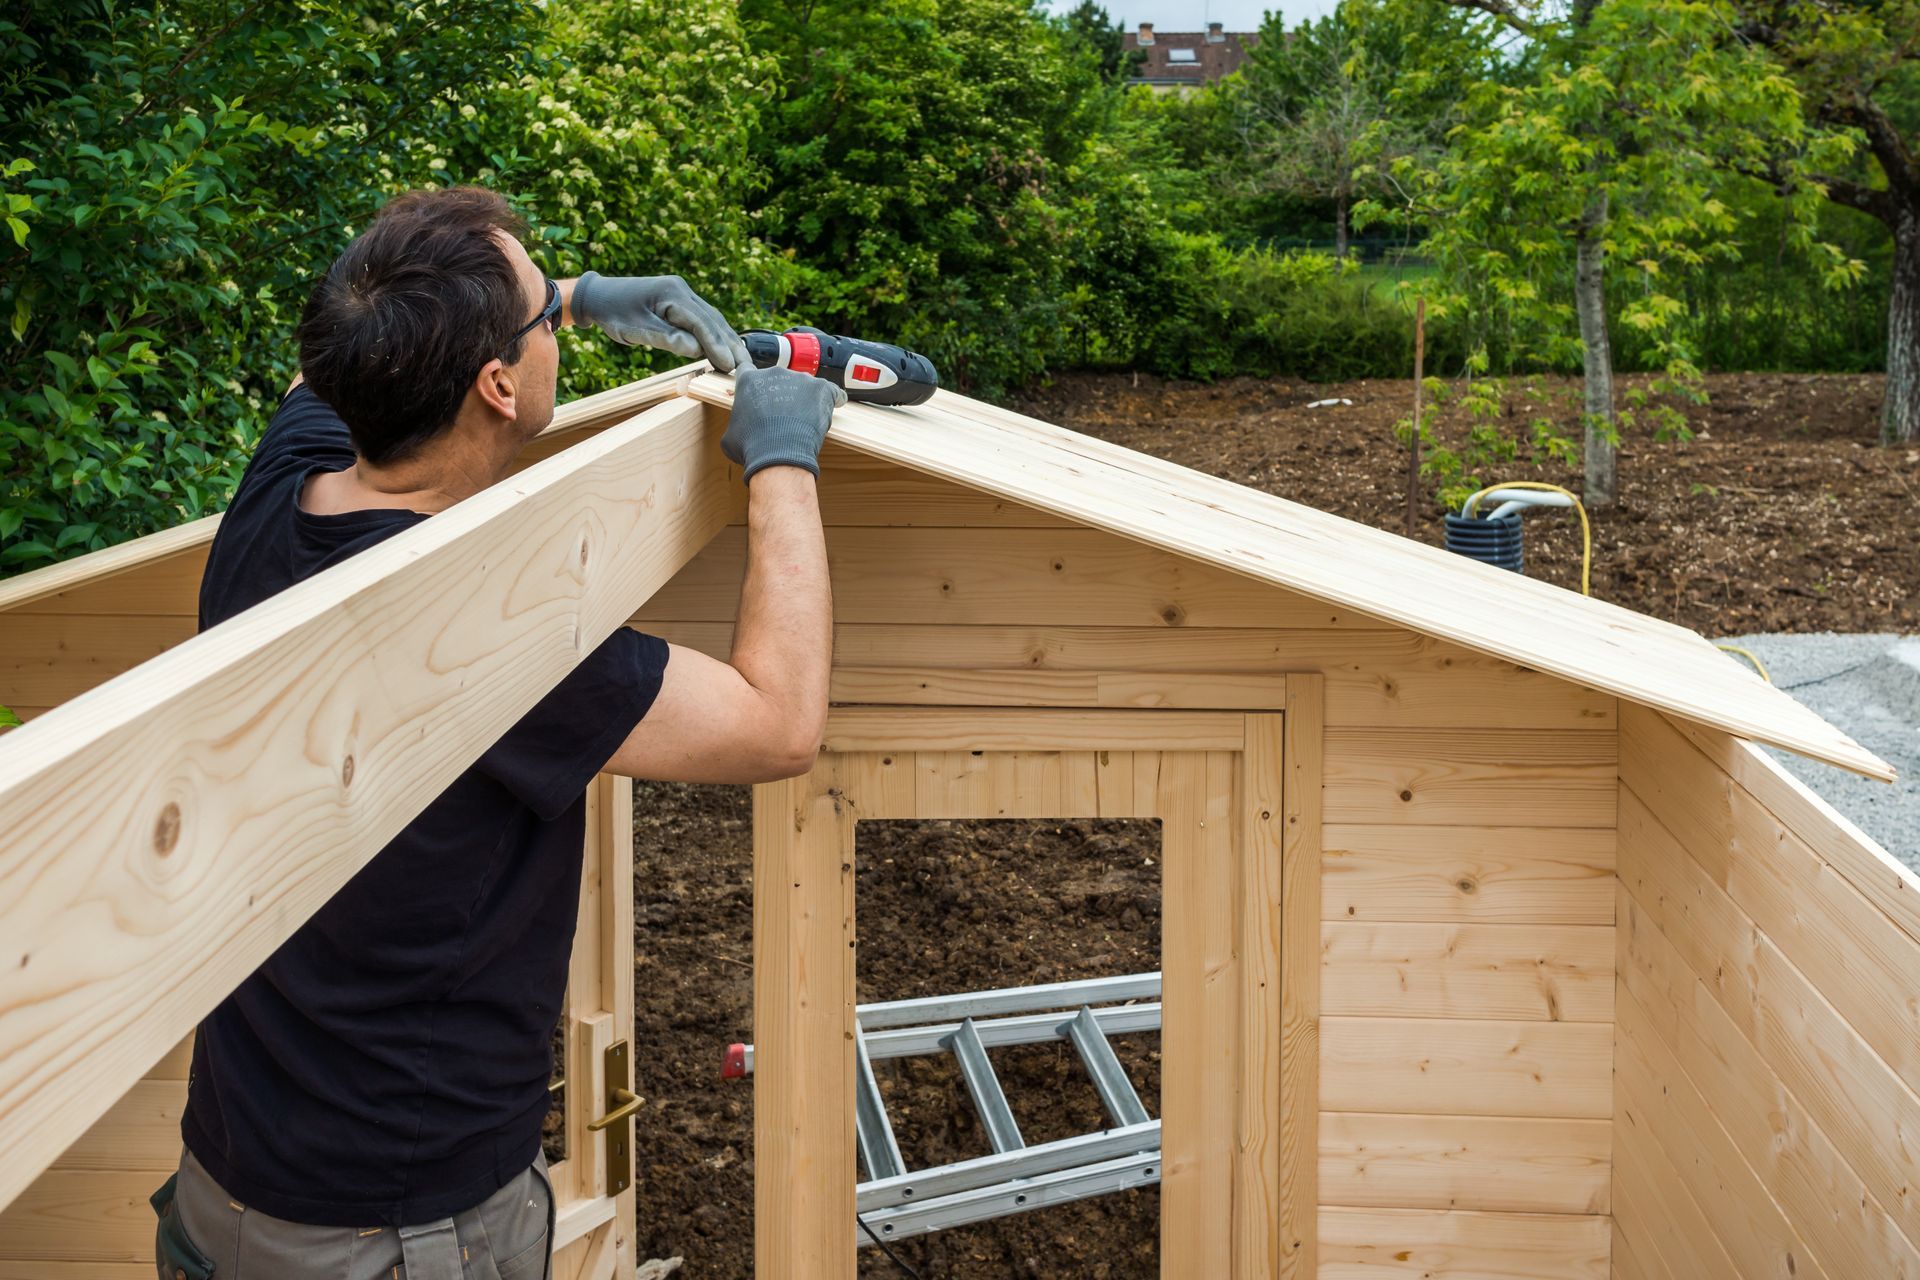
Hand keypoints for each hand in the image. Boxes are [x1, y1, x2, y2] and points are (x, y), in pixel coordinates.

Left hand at [570, 272, 749, 372]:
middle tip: (745, 367)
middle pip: (712, 319)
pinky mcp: (680, 301)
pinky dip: (715, 334)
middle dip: (729, 343)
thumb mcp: (636, 329)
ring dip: (726, 339)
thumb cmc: (614, 313)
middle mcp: (682, 290)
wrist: (600, 296)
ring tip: (741, 360)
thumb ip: (666, 338)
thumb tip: (696, 349)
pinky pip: (703, 319)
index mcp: (672, 294)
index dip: (717, 345)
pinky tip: (724, 347)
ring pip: (711, 318)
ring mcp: (682, 294)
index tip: (730, 365)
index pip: (701, 322)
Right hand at [721, 365, 845, 482]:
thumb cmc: (752, 448)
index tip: (761, 396)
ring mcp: (800, 379)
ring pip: (805, 386)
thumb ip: (737, 423)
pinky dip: (832, 400)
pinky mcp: (822, 388)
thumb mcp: (730, 436)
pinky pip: (831, 391)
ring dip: (805, 399)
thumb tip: (740, 429)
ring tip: (805, 422)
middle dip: (782, 395)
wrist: (779, 456)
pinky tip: (831, 410)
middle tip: (784, 417)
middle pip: (780, 379)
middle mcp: (774, 372)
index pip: (749, 372)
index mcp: (749, 380)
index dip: (756, 386)